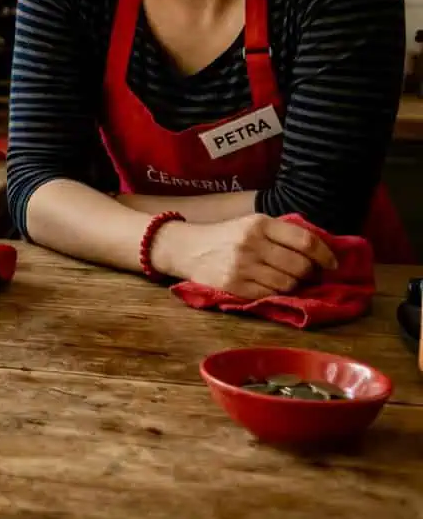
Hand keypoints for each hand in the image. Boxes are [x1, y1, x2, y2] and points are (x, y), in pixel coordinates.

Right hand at [157, 215, 338, 299]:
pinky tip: (269, 286)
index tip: (333, 264)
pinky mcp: (233, 286)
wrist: (186, 248)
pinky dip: (275, 293)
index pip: (305, 241)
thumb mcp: (251, 224)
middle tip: (307, 274)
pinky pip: (270, 295)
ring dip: (293, 285)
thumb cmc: (226, 236)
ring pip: (287, 284)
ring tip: (286, 280)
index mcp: (259, 224)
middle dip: (310, 273)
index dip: (326, 255)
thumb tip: (323, 251)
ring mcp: (241, 266)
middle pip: (300, 266)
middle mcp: (251, 243)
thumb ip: (282, 234)